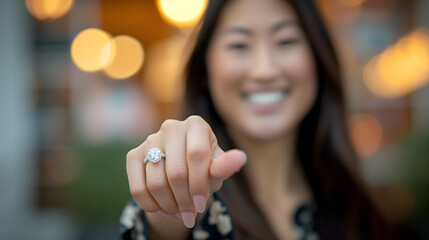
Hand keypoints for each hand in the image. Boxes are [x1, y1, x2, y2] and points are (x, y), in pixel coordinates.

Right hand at [126, 115, 246, 228]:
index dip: (200, 184)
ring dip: (169, 206)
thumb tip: (240, 158)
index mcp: (196, 124)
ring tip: (180, 213)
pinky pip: (138, 188)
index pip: (197, 155)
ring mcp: (150, 139)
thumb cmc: (205, 167)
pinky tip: (164, 210)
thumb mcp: (217, 167)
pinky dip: (151, 205)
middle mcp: (171, 127)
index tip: (202, 204)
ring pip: (156, 183)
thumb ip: (226, 165)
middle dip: (185, 200)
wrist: (183, 168)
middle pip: (176, 172)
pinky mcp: (134, 154)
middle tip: (191, 214)